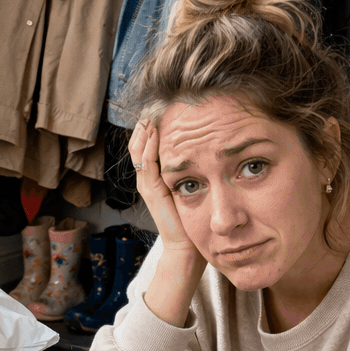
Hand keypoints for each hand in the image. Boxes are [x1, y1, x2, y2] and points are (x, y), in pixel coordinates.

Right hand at [128, 120, 204, 272]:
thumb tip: (210, 145)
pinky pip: (146, 162)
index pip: (149, 144)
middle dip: (147, 122)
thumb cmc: (193, 221)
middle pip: (140, 143)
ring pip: (139, 150)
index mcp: (156, 177)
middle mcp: (148, 179)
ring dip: (145, 129)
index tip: (168, 107)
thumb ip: (193, 169)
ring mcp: (147, 184)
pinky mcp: (151, 191)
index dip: (155, 125)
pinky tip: (156, 130)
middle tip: (157, 103)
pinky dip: (149, 145)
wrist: (187, 247)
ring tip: (153, 111)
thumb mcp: (193, 187)